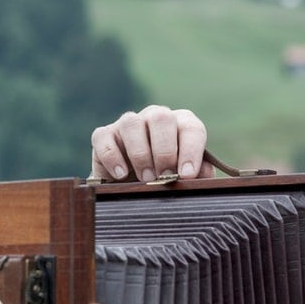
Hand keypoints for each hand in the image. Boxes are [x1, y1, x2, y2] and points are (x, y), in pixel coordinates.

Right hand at [89, 105, 213, 181]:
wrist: (131, 186)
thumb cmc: (166, 179)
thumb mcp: (185, 179)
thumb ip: (199, 174)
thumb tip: (200, 173)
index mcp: (181, 124)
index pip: (191, 128)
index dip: (190, 150)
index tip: (186, 175)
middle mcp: (155, 117)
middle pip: (162, 118)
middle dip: (165, 151)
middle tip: (164, 177)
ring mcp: (128, 124)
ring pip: (132, 123)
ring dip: (140, 154)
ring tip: (146, 179)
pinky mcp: (104, 135)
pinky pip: (104, 137)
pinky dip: (112, 156)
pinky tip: (121, 174)